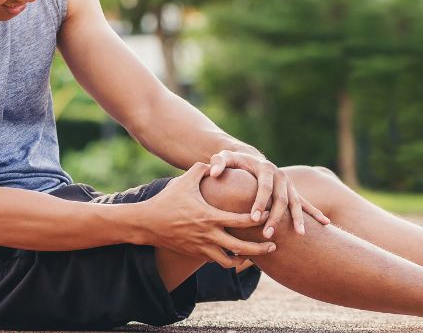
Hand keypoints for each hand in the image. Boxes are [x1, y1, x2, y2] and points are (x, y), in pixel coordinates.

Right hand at [142, 163, 276, 267]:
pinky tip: (239, 256)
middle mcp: (209, 236)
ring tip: (258, 255)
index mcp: (210, 217)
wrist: (147, 224)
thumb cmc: (168, 200)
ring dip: (247, 259)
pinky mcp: (197, 255)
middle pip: (242, 248)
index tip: (270, 213)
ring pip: (231, 262)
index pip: (241, 220)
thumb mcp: (186, 181)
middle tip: (275, 244)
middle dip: (260, 248)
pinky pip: (219, 262)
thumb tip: (217, 161)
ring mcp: (203, 248)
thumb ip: (203, 168)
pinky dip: (231, 261)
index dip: (258, 218)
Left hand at [208, 150, 329, 238]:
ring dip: (297, 219)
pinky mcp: (293, 192)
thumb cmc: (235, 162)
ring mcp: (289, 185)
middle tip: (267, 234)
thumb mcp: (225, 158)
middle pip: (281, 199)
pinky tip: (326, 224)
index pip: (263, 187)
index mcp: (266, 168)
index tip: (254, 217)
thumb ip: (218, 163)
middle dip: (275, 217)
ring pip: (296, 204)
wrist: (252, 159)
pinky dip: (316, 214)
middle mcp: (281, 176)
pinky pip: (306, 204)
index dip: (260, 202)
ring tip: (299, 235)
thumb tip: (214, 172)